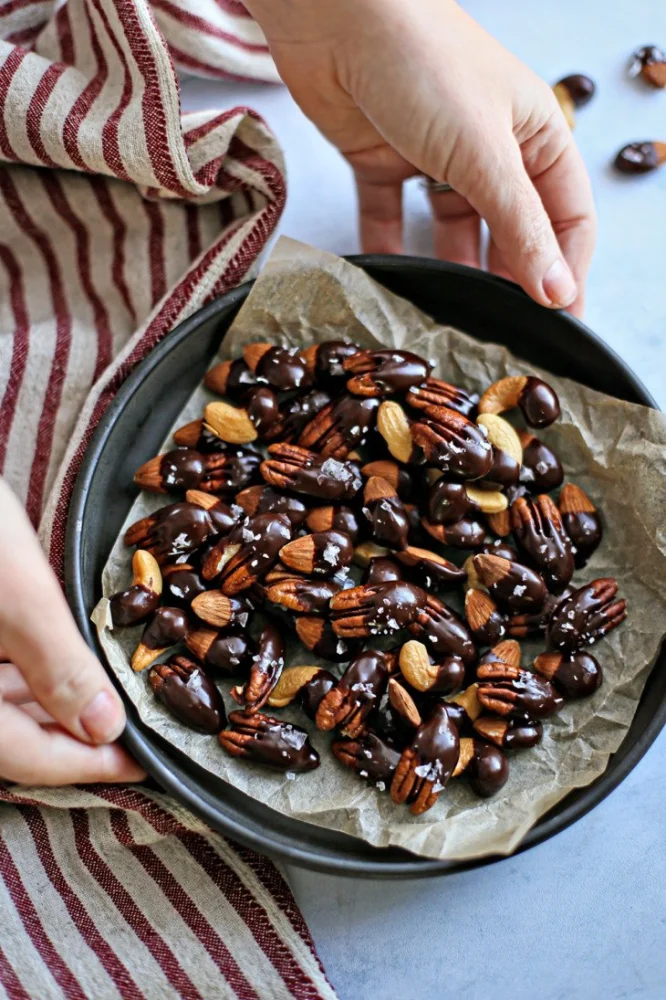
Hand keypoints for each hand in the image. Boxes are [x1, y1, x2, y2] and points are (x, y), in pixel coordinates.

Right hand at [0, 479, 144, 784]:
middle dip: (75, 737)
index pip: (24, 758)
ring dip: (54, 708)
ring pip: (0, 709)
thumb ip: (58, 664)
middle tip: (136, 731)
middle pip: (11, 739)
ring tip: (113, 698)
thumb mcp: (16, 593)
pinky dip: (30, 678)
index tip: (143, 764)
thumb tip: (104, 727)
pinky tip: (68, 664)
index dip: (88, 765)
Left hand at [245, 0, 595, 314]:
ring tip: (448, 317)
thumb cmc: (423, 61)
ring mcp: (435, 156)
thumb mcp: (484, 153)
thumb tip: (557, 290)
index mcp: (535, 136)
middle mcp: (490, 149)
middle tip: (500, 334)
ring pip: (452, 230)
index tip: (559, 324)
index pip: (566, 218)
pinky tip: (390, 281)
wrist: (336, 15)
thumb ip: (519, 226)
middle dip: (508, 280)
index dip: (566, 271)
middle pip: (510, 230)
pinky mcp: (384, 161)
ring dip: (450, 270)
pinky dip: (390, 247)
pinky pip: (392, 217)